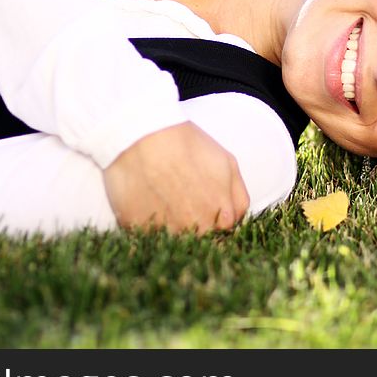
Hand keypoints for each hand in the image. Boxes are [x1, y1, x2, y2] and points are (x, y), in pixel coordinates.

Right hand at [103, 122, 250, 234]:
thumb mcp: (227, 163)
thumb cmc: (186, 144)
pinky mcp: (137, 230)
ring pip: (172, 241)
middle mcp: (195, 232)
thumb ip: (238, 198)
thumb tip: (233, 222)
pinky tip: (145, 199)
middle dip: (193, 225)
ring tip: (162, 197)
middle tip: (181, 199)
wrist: (142, 135)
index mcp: (220, 218)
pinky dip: (145, 222)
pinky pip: (145, 234)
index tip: (203, 204)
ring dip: (169, 227)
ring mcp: (166, 234)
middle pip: (199, 241)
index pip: (222, 234)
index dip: (213, 219)